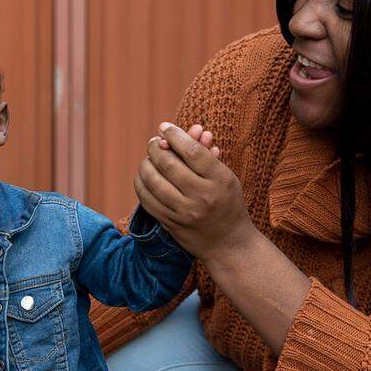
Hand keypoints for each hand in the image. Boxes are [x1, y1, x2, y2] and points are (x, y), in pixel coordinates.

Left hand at [135, 122, 255, 261]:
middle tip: (153, 142)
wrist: (229, 244)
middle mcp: (203, 196)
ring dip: (145, 164)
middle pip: (168, 164)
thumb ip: (206, 154)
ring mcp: (185, 212)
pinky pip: (147, 200)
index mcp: (220, 180)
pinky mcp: (171, 224)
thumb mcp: (225, 177)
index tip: (165, 127)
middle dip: (156, 148)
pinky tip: (143, 177)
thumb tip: (193, 129)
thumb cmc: (228, 203)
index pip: (192, 150)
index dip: (174, 135)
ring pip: (153, 181)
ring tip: (148, 159)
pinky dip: (141, 184)